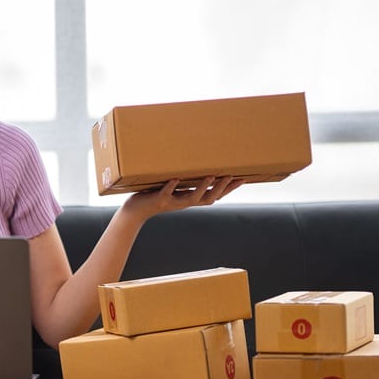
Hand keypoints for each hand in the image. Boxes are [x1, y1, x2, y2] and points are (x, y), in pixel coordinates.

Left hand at [121, 176, 242, 221]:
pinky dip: (171, 186)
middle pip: (208, 198)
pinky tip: (175, 179)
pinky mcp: (159, 200)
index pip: (214, 195)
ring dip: (202, 188)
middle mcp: (183, 202)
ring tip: (210, 176)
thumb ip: (184, 182)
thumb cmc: (154, 197)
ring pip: (191, 198)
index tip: (243, 179)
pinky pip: (166, 193)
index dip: (229, 189)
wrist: (135, 212)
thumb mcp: (173, 189)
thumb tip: (195, 166)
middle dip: (221, 188)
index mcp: (189, 199)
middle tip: (232, 176)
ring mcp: (172, 202)